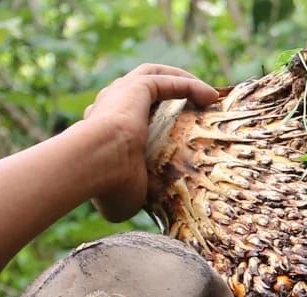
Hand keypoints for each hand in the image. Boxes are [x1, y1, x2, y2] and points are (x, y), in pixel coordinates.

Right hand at [79, 64, 218, 221]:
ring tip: (208, 95)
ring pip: (154, 76)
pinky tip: (211, 95)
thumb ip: (136, 195)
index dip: (149, 122)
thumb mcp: (124, 199)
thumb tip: (151, 210)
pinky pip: (169, 81)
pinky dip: (191, 85)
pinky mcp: (137, 87)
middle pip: (139, 91)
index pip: (123, 119)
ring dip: (182, 82)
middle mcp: (108, 107)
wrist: (94, 164)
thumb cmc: (108, 187)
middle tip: (195, 106)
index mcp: (100, 132)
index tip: (173, 133)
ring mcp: (120, 93)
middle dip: (167, 93)